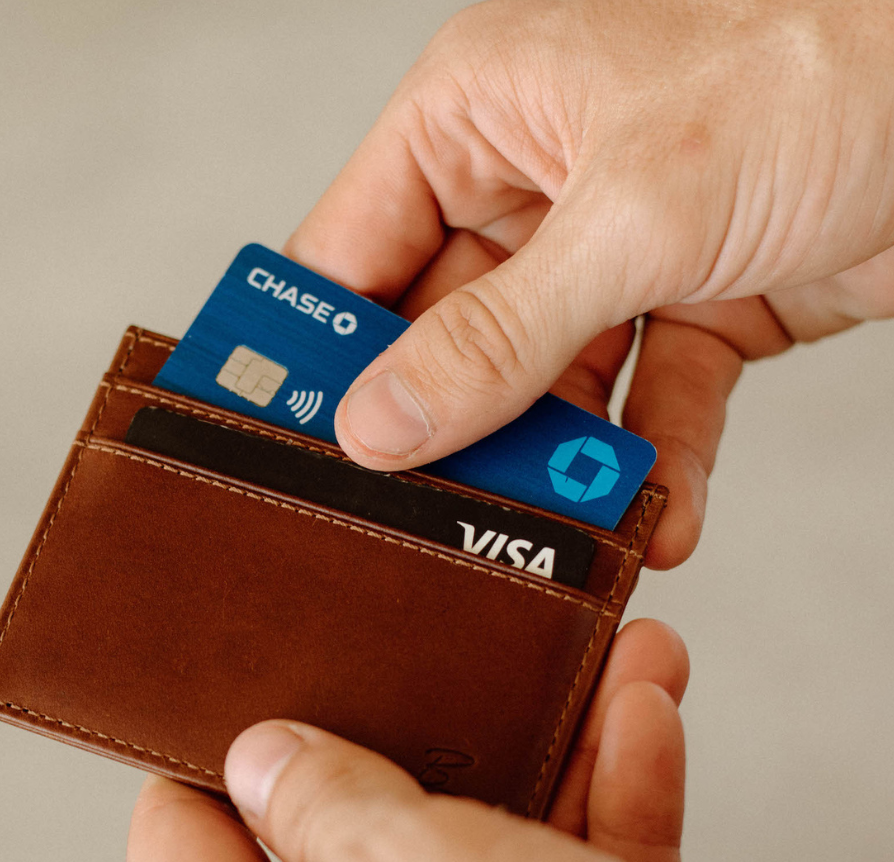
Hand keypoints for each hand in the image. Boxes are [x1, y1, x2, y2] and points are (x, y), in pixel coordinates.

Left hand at [128, 621, 770, 861]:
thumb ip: (330, 804)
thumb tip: (260, 757)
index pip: (182, 837)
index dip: (212, 744)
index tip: (267, 674)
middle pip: (353, 826)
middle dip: (418, 728)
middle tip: (446, 648)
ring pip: (480, 843)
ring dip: (545, 747)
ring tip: (591, 664)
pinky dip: (604, 803)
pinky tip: (639, 726)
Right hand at [286, 0, 893, 568]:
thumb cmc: (827, 67)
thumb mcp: (634, 214)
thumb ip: (498, 334)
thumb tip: (381, 421)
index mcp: (477, 118)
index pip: (350, 251)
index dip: (315, 350)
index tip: (293, 442)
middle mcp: (529, 188)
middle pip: (442, 338)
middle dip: (448, 429)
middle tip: (427, 513)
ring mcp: (605, 257)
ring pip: (541, 389)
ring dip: (553, 466)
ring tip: (550, 535)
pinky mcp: (683, 311)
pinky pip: (644, 406)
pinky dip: (650, 466)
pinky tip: (654, 522)